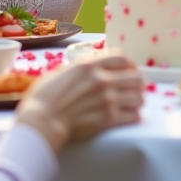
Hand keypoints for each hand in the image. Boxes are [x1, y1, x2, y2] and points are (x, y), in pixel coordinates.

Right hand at [16, 54, 143, 152]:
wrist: (42, 121)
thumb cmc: (45, 98)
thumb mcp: (62, 72)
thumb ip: (82, 68)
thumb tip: (93, 67)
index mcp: (89, 65)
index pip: (122, 58)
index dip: (129, 64)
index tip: (130, 70)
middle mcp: (102, 80)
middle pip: (135, 77)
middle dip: (136, 83)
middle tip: (134, 88)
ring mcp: (107, 99)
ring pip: (138, 96)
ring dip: (137, 100)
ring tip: (132, 103)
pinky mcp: (109, 119)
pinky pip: (134, 115)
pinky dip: (134, 115)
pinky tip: (129, 116)